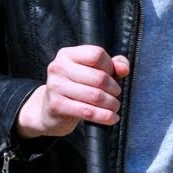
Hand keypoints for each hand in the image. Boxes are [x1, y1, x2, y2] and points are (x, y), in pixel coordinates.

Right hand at [16, 46, 130, 138]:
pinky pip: (88, 111)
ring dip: (111, 103)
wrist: (49, 111)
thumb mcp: (92, 71)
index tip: (112, 76)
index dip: (110, 66)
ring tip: (114, 106)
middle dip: (114, 89)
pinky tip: (111, 118)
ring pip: (95, 95)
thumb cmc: (75, 87)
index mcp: (67, 54)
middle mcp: (58, 67)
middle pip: (99, 77)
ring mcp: (55, 86)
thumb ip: (113, 65)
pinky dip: (104, 116)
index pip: (96, 54)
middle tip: (116, 95)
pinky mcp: (56, 105)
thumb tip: (123, 69)